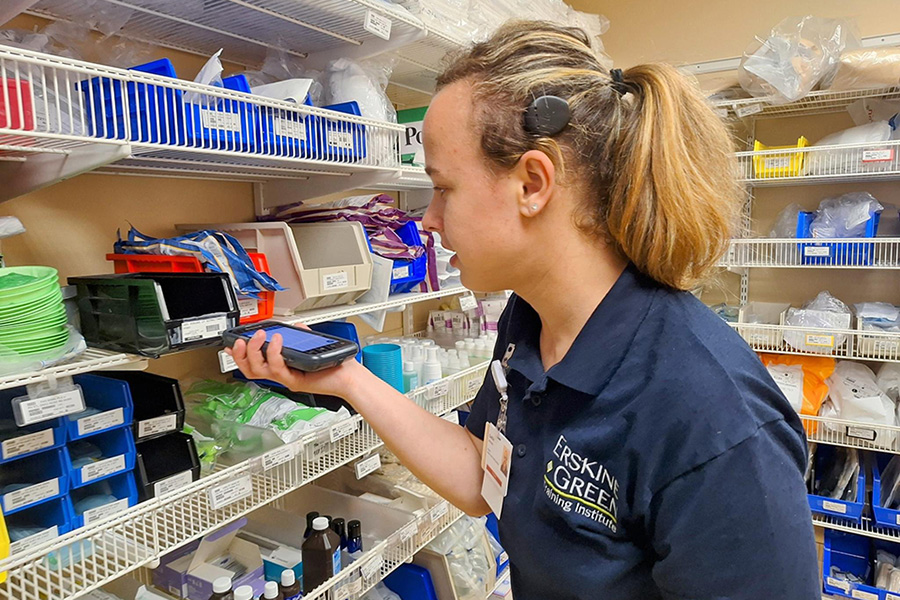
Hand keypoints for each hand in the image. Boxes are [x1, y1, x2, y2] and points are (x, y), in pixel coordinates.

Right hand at [225, 328, 361, 396]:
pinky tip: (277, 340)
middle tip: (239, 341)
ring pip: (259, 370)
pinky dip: (274, 353)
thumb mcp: (313, 347)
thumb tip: (296, 326)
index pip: (254, 364)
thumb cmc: (335, 366)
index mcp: (283, 368)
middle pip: (250, 370)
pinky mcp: (295, 381)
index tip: (231, 344)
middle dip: (241, 355)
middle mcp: (282, 375)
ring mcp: (288, 379)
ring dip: (255, 351)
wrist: (351, 378)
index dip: (240, 356)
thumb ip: (302, 337)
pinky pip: (278, 369)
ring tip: (258, 335)